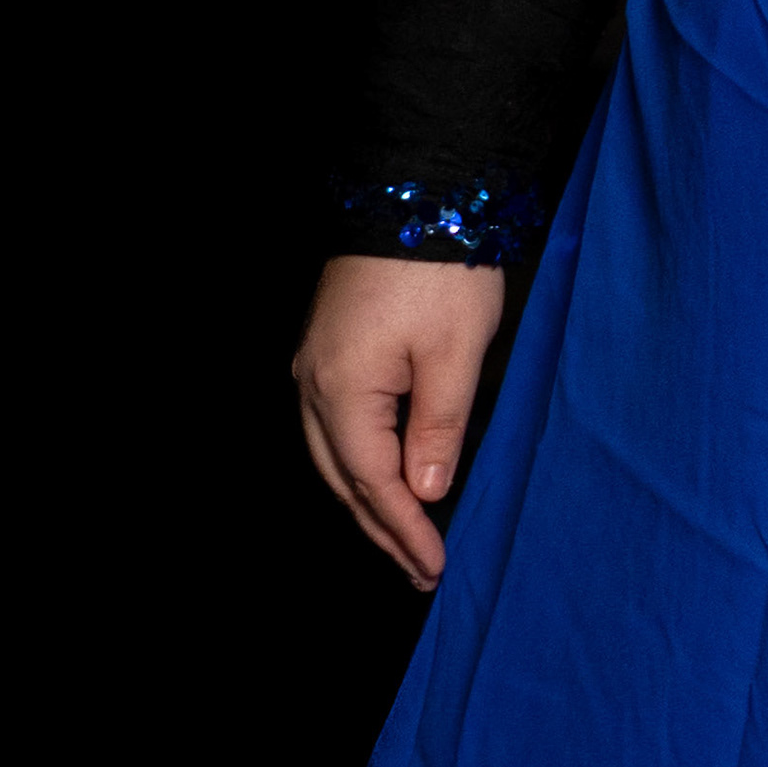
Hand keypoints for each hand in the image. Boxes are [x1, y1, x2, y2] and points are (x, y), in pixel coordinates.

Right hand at [294, 256, 507, 585]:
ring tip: (402, 541)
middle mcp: (313, 384)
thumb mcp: (454, 356)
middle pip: (343, 479)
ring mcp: (313, 365)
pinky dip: (358, 464)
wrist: (415, 194)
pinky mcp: (326, 349)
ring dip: (367, 502)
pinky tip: (382, 479)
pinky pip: (334, 427)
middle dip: (381, 529)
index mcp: (342, 391)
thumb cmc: (440, 272)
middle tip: (418, 572)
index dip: (405, 530)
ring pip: (333, 456)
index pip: (374, 484)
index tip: (434, 568)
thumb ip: (437, 430)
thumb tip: (424, 493)